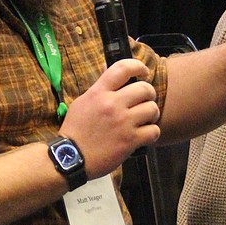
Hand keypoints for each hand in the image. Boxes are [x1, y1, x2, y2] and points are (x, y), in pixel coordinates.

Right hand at [59, 58, 159, 177]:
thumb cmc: (76, 130)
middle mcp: (112, 104)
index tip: (144, 72)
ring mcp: (123, 122)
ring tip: (145, 119)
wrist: (71, 157)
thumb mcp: (83, 102)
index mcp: (99, 92)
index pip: (123, 68)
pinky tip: (145, 135)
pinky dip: (152, 133)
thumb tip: (110, 70)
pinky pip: (154, 130)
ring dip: (151, 114)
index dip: (138, 67)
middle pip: (145, 88)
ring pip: (152, 108)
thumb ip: (99, 87)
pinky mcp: (130, 140)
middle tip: (144, 101)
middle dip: (149, 94)